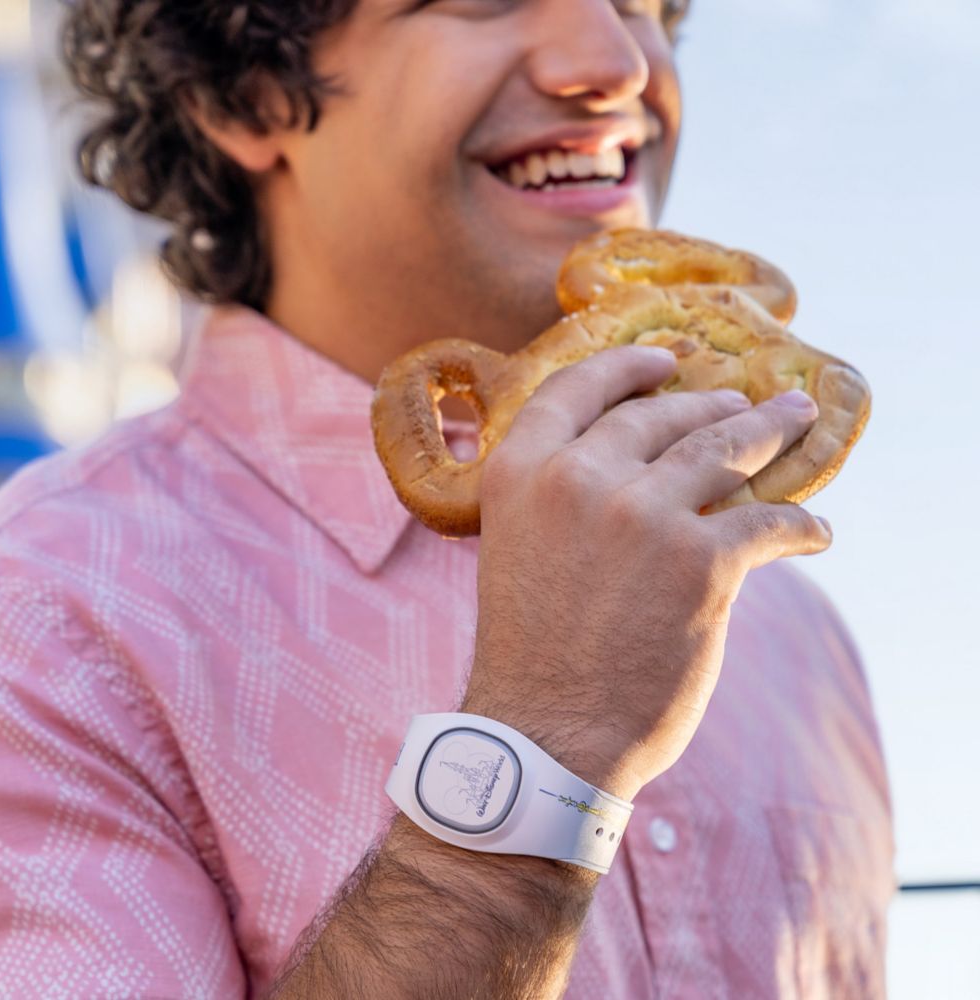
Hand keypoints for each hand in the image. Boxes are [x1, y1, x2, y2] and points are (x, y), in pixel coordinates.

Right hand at [463, 345, 830, 799]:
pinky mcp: (700, 562)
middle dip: (712, 404)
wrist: (545, 734)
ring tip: (792, 425)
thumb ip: (562, 495)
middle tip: (745, 404)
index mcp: (521, 471)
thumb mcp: (521, 545)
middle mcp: (577, 479)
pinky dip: (800, 526)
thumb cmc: (532, 648)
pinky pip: (769, 522)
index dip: (628, 367)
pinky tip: (815, 532)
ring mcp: (641, 515)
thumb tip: (642, 464)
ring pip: (722, 449)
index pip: (579, 388)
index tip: (665, 360)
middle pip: (661, 415)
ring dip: (768, 434)